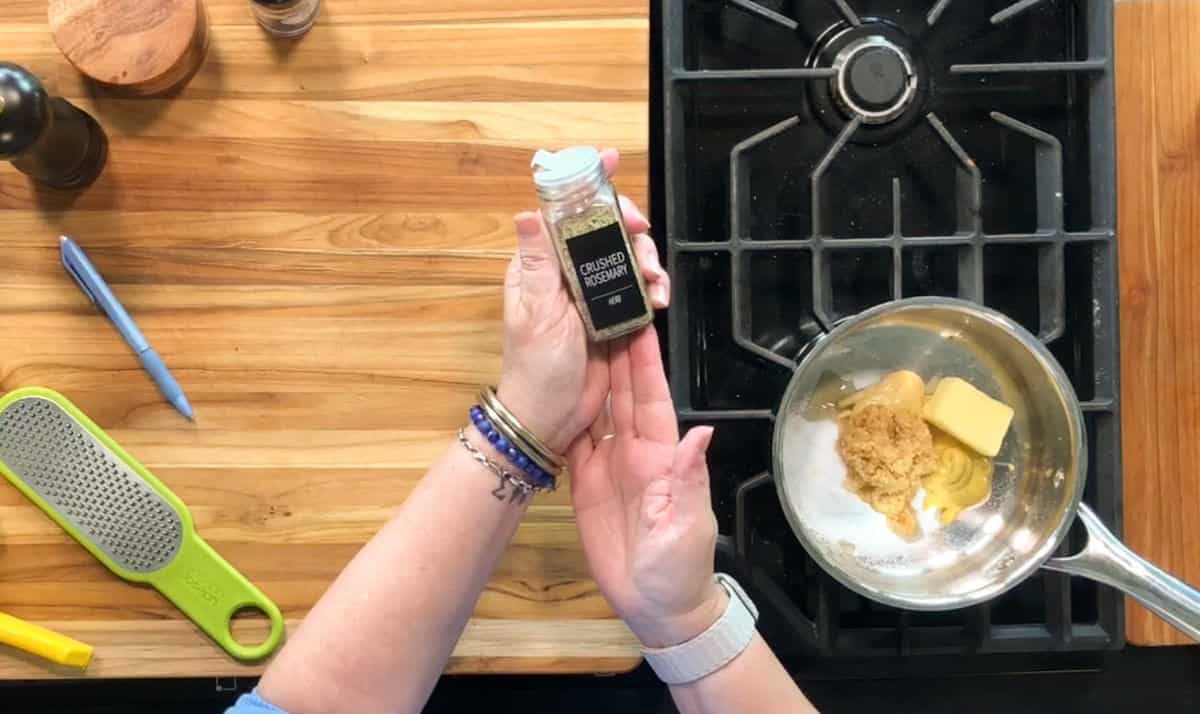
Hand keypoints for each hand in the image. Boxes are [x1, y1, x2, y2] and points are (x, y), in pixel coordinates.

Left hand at [497, 149, 668, 453]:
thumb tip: (527, 210)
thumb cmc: (535, 366)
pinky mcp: (613, 316)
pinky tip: (659, 298)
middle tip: (642, 235)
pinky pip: (638, 289)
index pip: (564, 212)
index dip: (587, 184)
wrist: (551, 418)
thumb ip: (539, 260)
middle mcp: (567, 272)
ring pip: (627, 257)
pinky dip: (653, 288)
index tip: (609, 161)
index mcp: (541, 264)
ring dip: (646, 261)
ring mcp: (592, 294)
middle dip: (630, 227)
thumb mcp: (536, 310)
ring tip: (656, 281)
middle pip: (604, 229)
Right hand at [568, 326, 725, 647]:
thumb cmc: (680, 567)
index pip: (651, 399)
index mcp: (662, 456)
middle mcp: (635, 452)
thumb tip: (700, 435)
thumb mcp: (687, 525)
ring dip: (587, 376)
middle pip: (621, 394)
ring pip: (597, 411)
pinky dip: (565, 415)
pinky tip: (554, 389)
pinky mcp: (586, 484)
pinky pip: (574, 442)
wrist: (658, 606)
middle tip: (598, 313)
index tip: (638, 323)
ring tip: (572, 339)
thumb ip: (688, 480)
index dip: (645, 362)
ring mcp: (609, 466)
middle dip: (612, 353)